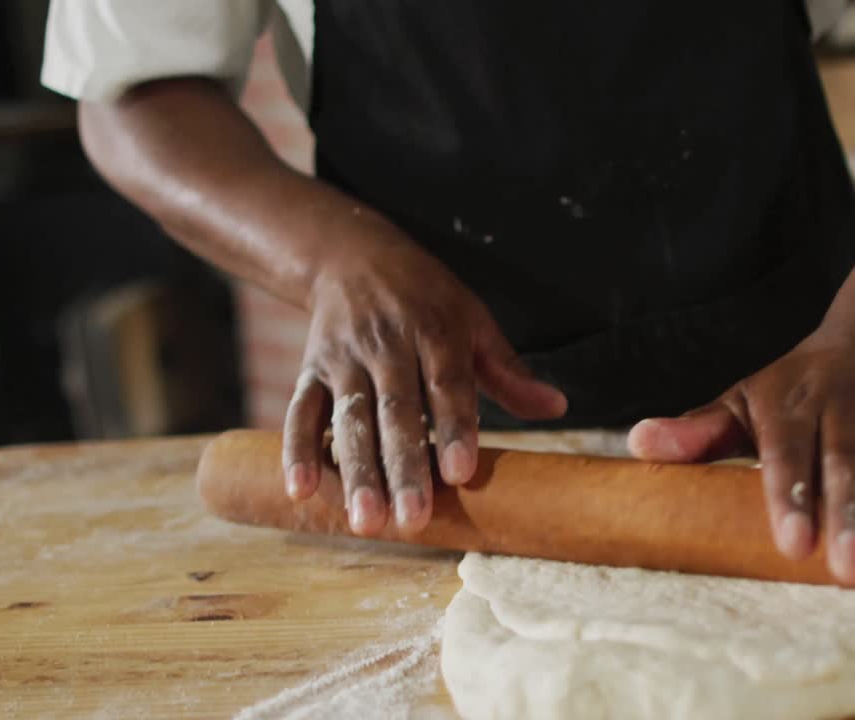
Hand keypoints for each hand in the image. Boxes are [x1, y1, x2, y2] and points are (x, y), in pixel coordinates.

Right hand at [281, 209, 566, 535]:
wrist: (349, 254)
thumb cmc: (425, 298)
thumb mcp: (473, 319)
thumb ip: (509, 370)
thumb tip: (558, 407)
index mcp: (435, 329)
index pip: (447, 383)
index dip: (455, 427)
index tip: (461, 472)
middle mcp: (386, 344)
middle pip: (396, 411)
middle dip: (404, 466)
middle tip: (413, 518)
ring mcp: (343, 359)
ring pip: (350, 419)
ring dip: (356, 471)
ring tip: (365, 519)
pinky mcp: (308, 370)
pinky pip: (300, 412)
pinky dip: (297, 451)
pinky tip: (300, 490)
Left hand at [626, 323, 854, 584]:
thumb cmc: (796, 386)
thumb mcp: (744, 401)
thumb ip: (700, 431)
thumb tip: (637, 445)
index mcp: (791, 404)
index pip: (786, 453)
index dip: (790, 496)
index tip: (793, 544)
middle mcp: (845, 404)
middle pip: (848, 463)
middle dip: (853, 514)